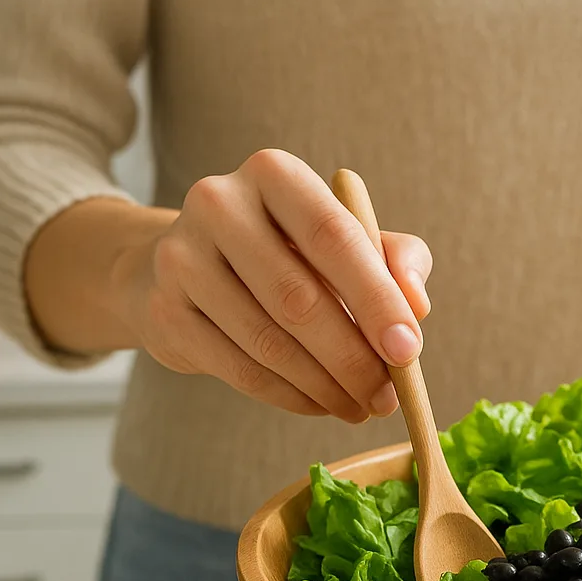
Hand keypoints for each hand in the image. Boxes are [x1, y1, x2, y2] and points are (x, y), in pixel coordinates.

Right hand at [28, 149, 430, 420]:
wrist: (186, 266)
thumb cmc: (288, 251)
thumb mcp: (345, 240)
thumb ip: (394, 259)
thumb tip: (417, 305)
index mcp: (274, 173)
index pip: (333, 236)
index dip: (377, 298)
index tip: (408, 351)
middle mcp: (219, 204)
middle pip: (298, 297)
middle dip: (353, 359)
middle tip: (387, 397)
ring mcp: (182, 257)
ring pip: (268, 342)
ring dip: (325, 387)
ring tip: (360, 407)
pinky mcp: (164, 311)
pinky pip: (239, 369)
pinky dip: (289, 397)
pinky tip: (320, 404)